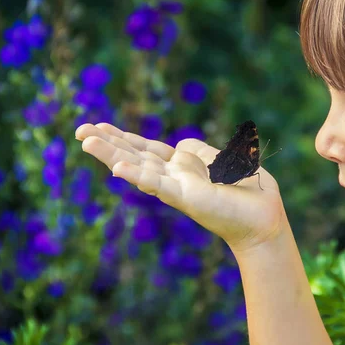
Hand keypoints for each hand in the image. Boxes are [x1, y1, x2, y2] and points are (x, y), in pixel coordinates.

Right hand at [75, 123, 288, 251]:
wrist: (264, 218)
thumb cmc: (248, 191)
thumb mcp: (224, 159)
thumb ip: (200, 151)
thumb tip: (180, 145)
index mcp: (183, 166)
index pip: (147, 150)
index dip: (124, 138)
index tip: (99, 126)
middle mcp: (175, 177)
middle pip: (135, 156)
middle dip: (108, 143)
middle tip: (80, 131)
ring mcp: (177, 188)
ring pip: (139, 168)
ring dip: (112, 155)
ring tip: (86, 141)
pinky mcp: (186, 197)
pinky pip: (158, 185)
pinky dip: (138, 176)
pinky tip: (117, 169)